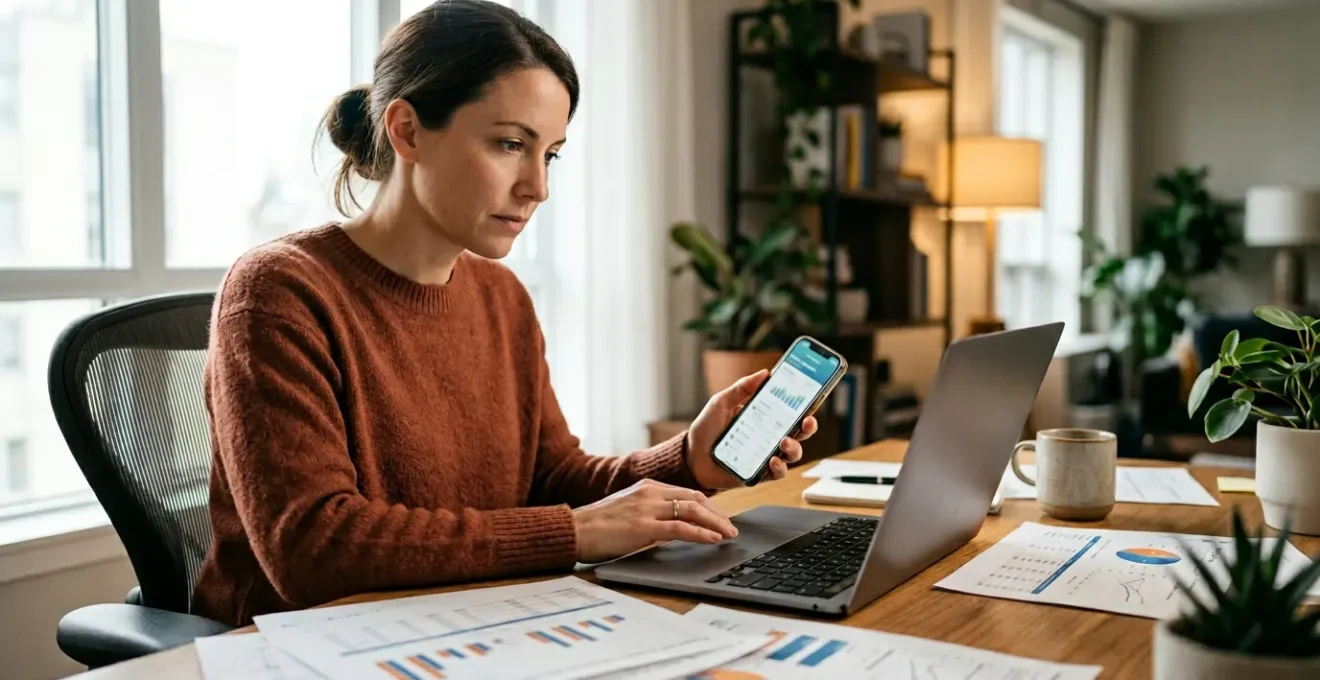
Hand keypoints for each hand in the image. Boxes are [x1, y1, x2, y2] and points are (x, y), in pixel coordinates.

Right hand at [572, 479, 737, 562]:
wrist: (573, 529)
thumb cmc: (596, 525)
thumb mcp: (627, 510)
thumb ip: (648, 512)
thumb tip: (671, 525)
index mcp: (646, 486)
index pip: (686, 492)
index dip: (709, 506)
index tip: (720, 518)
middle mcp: (649, 492)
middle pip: (695, 497)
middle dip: (718, 513)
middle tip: (731, 528)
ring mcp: (646, 507)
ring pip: (692, 509)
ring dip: (716, 523)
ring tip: (728, 534)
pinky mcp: (643, 526)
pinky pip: (680, 527)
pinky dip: (701, 533)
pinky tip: (712, 539)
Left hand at [685, 370, 818, 488]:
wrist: (690, 457)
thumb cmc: (706, 429)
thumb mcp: (721, 402)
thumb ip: (742, 388)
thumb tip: (765, 373)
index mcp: (764, 417)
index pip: (791, 409)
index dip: (806, 404)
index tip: (814, 395)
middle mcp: (769, 436)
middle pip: (799, 432)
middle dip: (809, 426)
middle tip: (807, 421)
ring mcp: (766, 455)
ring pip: (793, 453)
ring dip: (795, 447)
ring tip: (784, 442)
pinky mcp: (760, 474)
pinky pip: (777, 473)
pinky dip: (779, 467)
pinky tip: (773, 460)